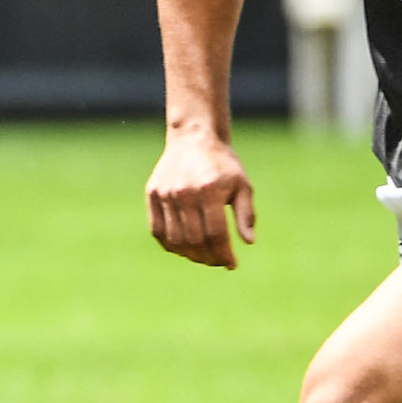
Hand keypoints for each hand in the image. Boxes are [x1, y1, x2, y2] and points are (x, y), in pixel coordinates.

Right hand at [146, 129, 256, 268]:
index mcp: (209, 189)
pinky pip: (158, 231)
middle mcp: (184, 191)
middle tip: (218, 261)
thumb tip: (249, 242)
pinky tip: (184, 248)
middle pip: (195, 240)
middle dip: (209, 258)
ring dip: (190, 255)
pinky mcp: (152, 193)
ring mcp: (165, 193)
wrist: (194, 138)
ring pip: (175, 239)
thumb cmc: (222, 165)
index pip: (216, 234)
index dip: (224, 254)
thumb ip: (246, 214)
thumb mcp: (242, 185)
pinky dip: (171, 245)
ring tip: (203, 257)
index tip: (232, 264)